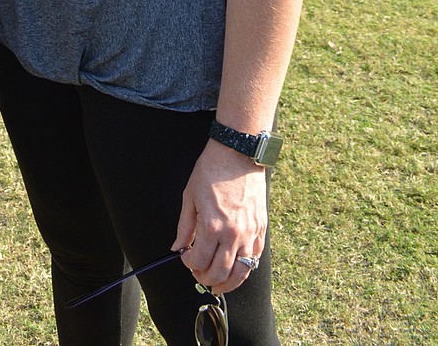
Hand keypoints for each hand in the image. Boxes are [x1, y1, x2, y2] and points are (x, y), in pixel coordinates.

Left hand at [173, 140, 267, 294]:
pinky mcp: (261, 229)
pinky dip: (244, 268)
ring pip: (240, 273)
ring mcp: (249, 233)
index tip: (186, 257)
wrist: (237, 154)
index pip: (198, 261)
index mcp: (211, 226)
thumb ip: (184, 226)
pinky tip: (235, 267)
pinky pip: (255, 258)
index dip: (189, 263)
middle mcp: (232, 234)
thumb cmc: (211, 171)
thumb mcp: (190, 196)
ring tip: (218, 283)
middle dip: (205, 278)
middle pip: (219, 273)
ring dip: (228, 283)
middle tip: (199, 273)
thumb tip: (177, 247)